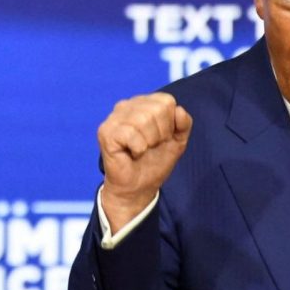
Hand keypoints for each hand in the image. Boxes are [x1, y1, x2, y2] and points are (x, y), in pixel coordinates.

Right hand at [97, 93, 191, 231]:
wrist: (138, 188)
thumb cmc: (155, 162)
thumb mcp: (178, 141)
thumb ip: (184, 123)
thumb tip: (178, 110)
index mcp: (142, 103)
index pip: (166, 101)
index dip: (170, 123)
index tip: (162, 138)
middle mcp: (126, 106)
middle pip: (157, 110)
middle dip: (160, 133)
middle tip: (151, 146)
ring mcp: (114, 118)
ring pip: (143, 119)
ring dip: (149, 142)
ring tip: (141, 149)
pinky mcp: (106, 132)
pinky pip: (131, 134)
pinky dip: (138, 148)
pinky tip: (132, 153)